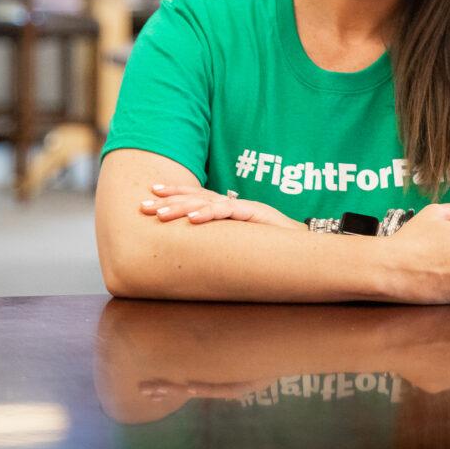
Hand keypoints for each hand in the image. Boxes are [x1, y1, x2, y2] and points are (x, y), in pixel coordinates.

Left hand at [138, 184, 303, 229]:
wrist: (306, 244)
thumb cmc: (273, 245)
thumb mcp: (242, 241)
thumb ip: (222, 240)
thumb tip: (197, 252)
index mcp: (228, 209)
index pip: (197, 198)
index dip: (174, 195)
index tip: (150, 196)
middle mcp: (233, 205)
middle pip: (195, 197)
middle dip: (168, 201)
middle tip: (143, 206)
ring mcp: (244, 208)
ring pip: (207, 203)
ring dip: (181, 207)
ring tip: (161, 214)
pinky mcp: (255, 214)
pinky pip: (229, 212)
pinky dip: (210, 214)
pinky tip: (193, 219)